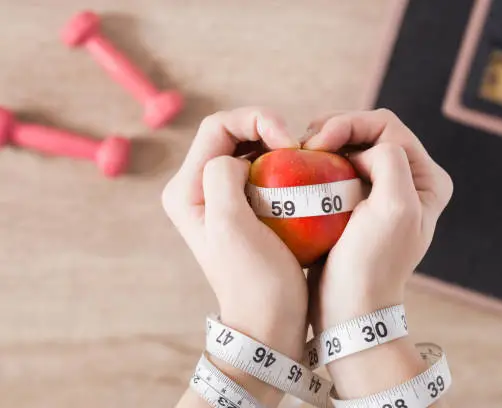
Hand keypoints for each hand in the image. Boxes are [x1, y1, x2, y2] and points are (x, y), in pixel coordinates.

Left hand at [162, 108, 307, 405]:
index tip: (290, 143)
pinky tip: (305, 178)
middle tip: (300, 149)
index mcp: (187, 189)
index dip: (256, 120)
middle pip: (234, 134)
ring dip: (279, 148)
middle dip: (268, 130)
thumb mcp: (230, 226)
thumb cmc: (254, 280)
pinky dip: (285, 167)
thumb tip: (238, 159)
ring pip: (251, 150)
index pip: (218, 126)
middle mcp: (199, 189)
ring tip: (305, 163)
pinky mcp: (246, 208)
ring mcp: (223, 198)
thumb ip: (222, 177)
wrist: (270, 323)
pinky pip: (265, 172)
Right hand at [303, 109, 452, 399]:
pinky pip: (337, 167)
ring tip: (301, 153)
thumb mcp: (395, 208)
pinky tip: (302, 167)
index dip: (351, 124)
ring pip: (351, 146)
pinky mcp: (356, 202)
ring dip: (325, 143)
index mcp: (426, 179)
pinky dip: (319, 162)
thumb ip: (391, 161)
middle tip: (305, 144)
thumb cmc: (372, 263)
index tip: (318, 143)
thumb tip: (362, 149)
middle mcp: (409, 181)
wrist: (348, 306)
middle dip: (336, 129)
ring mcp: (382, 191)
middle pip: (370, 131)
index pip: (388, 127)